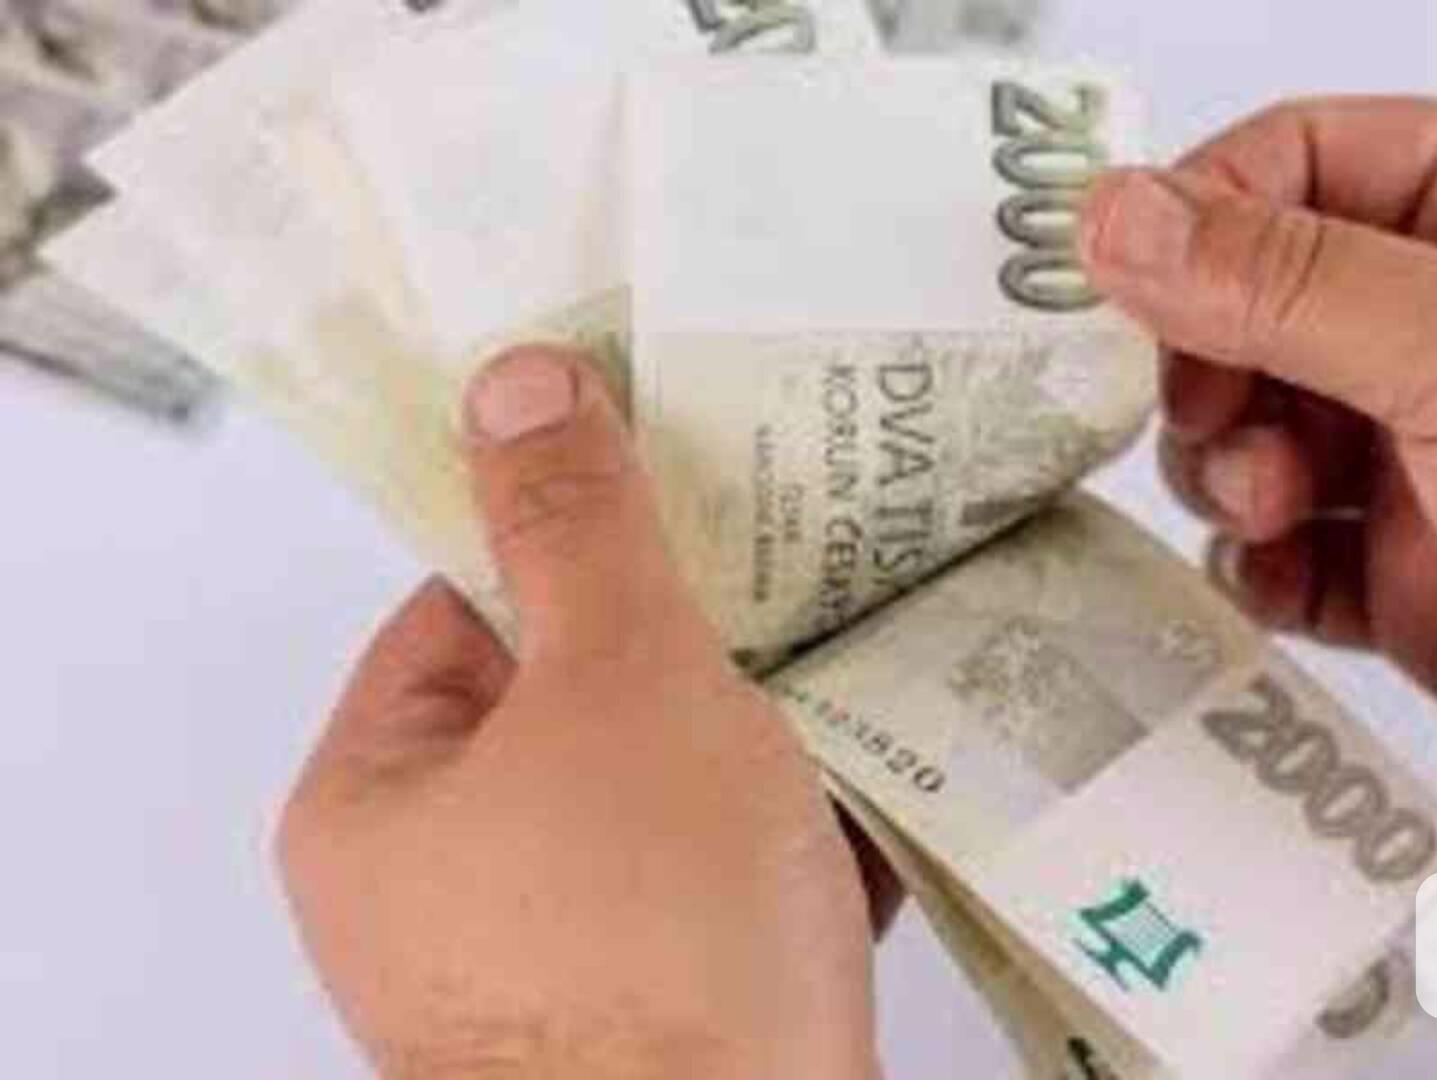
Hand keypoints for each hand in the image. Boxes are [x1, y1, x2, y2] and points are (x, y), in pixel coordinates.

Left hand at [277, 348, 885, 1079]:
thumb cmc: (652, 932)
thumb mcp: (621, 681)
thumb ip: (578, 528)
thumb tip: (517, 382)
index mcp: (380, 804)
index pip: (462, 613)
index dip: (569, 539)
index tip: (670, 485)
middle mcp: (442, 894)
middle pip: (572, 707)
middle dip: (692, 648)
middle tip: (788, 570)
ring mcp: (549, 968)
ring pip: (660, 799)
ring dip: (755, 745)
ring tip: (850, 671)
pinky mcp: (653, 1019)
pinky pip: (712, 893)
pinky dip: (778, 849)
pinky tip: (862, 810)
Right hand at [1077, 98, 1436, 829]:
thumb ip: (1282, 282)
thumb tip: (1122, 219)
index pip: (1308, 161)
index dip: (1205, 209)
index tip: (1124, 272)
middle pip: (1256, 307)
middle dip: (1209, 365)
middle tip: (1204, 407)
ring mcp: (1431, 458)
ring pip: (1254, 433)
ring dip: (1229, 470)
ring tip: (1268, 503)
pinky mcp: (1406, 576)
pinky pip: (1281, 555)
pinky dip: (1258, 568)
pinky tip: (1283, 575)